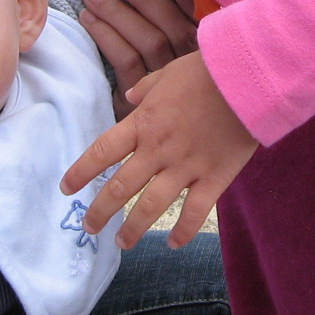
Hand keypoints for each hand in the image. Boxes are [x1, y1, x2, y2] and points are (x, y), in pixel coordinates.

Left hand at [61, 52, 257, 247]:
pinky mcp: (215, 177)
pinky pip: (195, 211)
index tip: (66, 189)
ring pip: (151, 206)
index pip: (102, 152)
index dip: (80, 172)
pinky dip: (183, 231)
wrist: (248, 77)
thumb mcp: (169, 73)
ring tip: (121, 243)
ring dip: (133, 228)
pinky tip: (173, 243)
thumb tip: (129, 96)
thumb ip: (146, 88)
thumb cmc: (207, 71)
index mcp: (144, 123)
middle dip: (100, 211)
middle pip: (120, 187)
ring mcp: (186, 166)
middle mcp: (158, 149)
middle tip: (89, 227)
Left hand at [77, 0, 197, 111]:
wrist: (165, 136)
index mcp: (208, 52)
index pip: (199, 17)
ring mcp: (170, 86)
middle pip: (170, 28)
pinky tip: (88, 20)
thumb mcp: (183, 43)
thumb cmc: (174, 81)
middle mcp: (194, 69)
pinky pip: (126, 62)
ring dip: (117, 14)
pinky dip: (106, 37)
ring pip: (147, 42)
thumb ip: (186, 11)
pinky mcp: (144, 100)